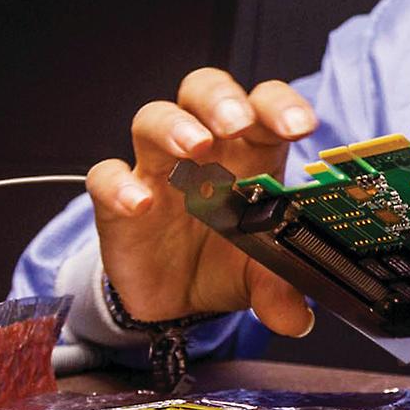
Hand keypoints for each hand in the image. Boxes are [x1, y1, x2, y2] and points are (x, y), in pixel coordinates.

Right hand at [85, 67, 318, 335]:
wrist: (176, 300)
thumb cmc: (225, 262)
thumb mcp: (259, 278)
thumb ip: (279, 290)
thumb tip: (297, 318)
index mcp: (250, 153)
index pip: (264, 107)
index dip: (281, 107)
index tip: (301, 126)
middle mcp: (204, 151)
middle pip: (204, 91)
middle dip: (222, 100)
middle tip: (237, 122)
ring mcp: (158, 170)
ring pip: (153, 118)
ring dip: (174, 126)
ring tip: (194, 148)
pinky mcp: (118, 200)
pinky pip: (107, 177)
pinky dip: (120, 186)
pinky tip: (141, 204)